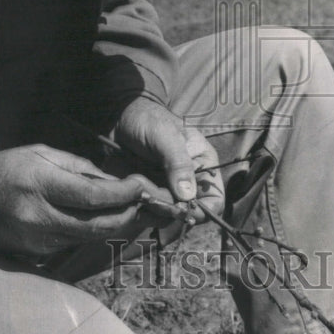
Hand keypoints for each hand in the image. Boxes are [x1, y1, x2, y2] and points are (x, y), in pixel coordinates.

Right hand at [0, 144, 174, 257]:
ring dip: (114, 225)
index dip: (123, 194)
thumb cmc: (6, 169)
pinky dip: (93, 231)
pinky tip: (104, 218)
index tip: (140, 185)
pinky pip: (74, 243)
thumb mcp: (41, 154)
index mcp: (40, 185)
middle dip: (127, 214)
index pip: (92, 196)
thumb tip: (114, 181)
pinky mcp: (37, 254)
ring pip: (89, 237)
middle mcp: (40, 217)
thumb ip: (78, 167)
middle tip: (143, 200)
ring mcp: (38, 240)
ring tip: (131, 208)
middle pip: (97, 225)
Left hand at [113, 98, 224, 221]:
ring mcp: (168, 190)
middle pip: (189, 213)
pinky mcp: (149, 195)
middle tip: (150, 193)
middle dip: (170, 208)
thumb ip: (178, 163)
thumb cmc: (148, 119)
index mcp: (203, 166)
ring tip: (139, 187)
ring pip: (168, 216)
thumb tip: (188, 196)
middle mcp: (189, 182)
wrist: (118, 117)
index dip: (203, 211)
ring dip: (153, 207)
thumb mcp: (165, 136)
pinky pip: (150, 213)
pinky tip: (133, 192)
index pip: (214, 200)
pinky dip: (142, 208)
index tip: (182, 209)